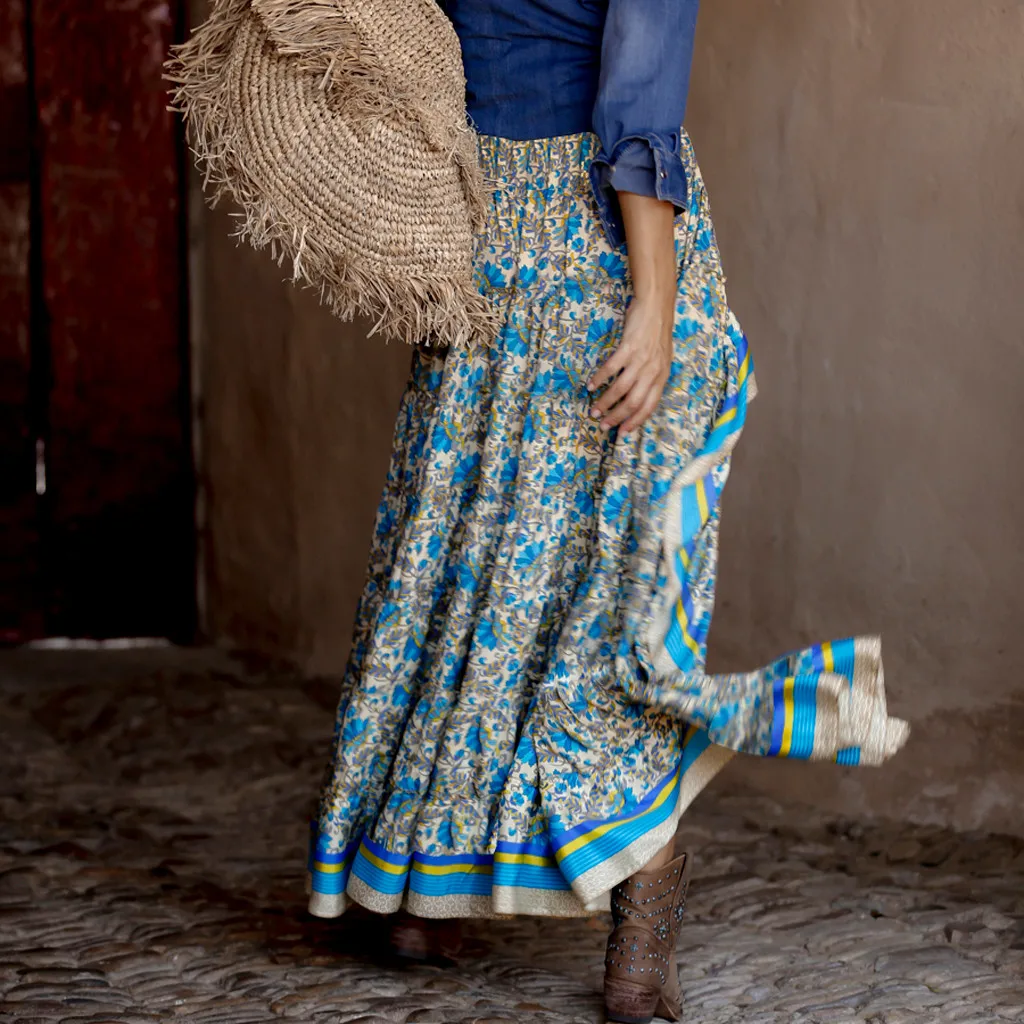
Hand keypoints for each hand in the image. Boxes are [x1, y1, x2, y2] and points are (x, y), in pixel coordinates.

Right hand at [587, 295, 672, 434]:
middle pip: (633, 402)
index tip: (622, 433)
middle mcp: (653, 371)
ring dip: (605, 402)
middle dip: (617, 417)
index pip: (649, 406)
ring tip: (594, 409)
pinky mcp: (628, 348)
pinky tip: (591, 386)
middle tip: (603, 424)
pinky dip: (599, 379)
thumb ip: (653, 378)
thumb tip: (638, 397)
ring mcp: (641, 360)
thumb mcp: (662, 360)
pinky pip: (611, 369)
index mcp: (662, 377)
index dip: (635, 422)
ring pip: (620, 389)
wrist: (656, 308)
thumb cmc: (657, 334)